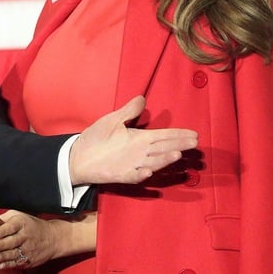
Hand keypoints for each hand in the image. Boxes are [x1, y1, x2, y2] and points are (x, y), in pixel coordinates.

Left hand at [0, 210, 56, 269]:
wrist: (53, 238)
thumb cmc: (32, 226)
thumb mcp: (19, 216)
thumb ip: (5, 218)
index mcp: (22, 223)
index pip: (11, 227)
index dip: (2, 231)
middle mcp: (25, 236)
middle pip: (12, 241)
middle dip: (1, 245)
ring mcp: (28, 249)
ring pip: (15, 254)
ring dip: (4, 257)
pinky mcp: (30, 260)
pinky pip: (18, 263)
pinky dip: (9, 265)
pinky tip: (2, 265)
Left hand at [69, 95, 196, 185]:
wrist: (78, 154)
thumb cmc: (96, 137)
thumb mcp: (112, 120)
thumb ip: (128, 111)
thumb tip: (141, 98)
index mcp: (139, 138)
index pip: (163, 136)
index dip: (178, 134)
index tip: (194, 134)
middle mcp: (140, 152)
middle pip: (164, 148)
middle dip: (179, 145)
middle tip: (194, 143)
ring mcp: (133, 164)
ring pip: (153, 162)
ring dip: (164, 160)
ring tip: (176, 154)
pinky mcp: (122, 175)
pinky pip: (134, 176)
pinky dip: (140, 174)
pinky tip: (147, 171)